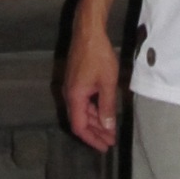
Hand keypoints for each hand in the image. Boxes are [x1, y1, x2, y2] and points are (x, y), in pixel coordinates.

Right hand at [64, 18, 120, 152]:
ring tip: (110, 130)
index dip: (92, 139)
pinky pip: (82, 102)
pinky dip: (93, 110)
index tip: (105, 146)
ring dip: (95, 122)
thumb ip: (107, 107)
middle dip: (95, 132)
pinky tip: (104, 113)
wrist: (88, 32)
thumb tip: (108, 128)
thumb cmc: (98, 55)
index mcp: (74, 97)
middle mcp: (69, 94)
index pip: (79, 127)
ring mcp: (71, 87)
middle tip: (110, 141)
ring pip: (82, 112)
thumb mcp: (107, 83)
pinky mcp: (75, 81)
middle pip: (80, 121)